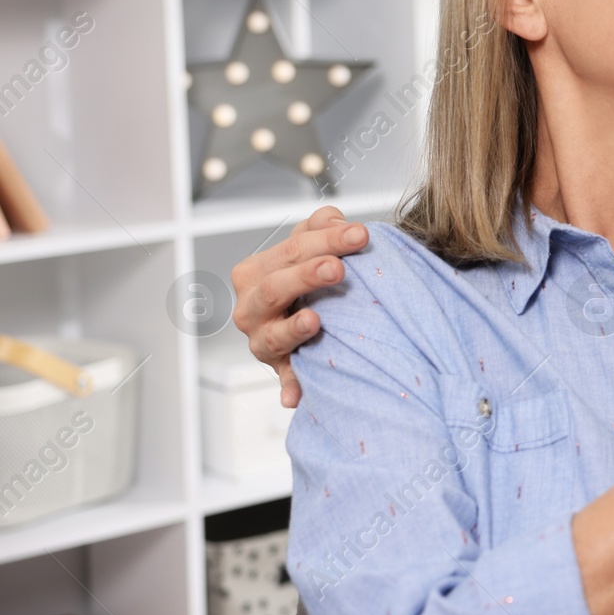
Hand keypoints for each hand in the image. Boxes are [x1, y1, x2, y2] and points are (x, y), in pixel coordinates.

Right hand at [230, 206, 367, 406]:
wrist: (300, 321)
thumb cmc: (307, 278)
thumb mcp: (312, 247)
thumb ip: (322, 227)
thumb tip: (336, 219)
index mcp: (256, 271)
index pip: (291, 249)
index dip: (326, 239)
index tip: (361, 234)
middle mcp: (251, 306)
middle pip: (276, 286)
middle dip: (307, 275)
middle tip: (339, 268)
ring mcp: (262, 340)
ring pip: (272, 333)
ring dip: (293, 329)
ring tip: (314, 321)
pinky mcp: (279, 368)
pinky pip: (285, 378)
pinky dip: (290, 386)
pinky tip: (296, 395)